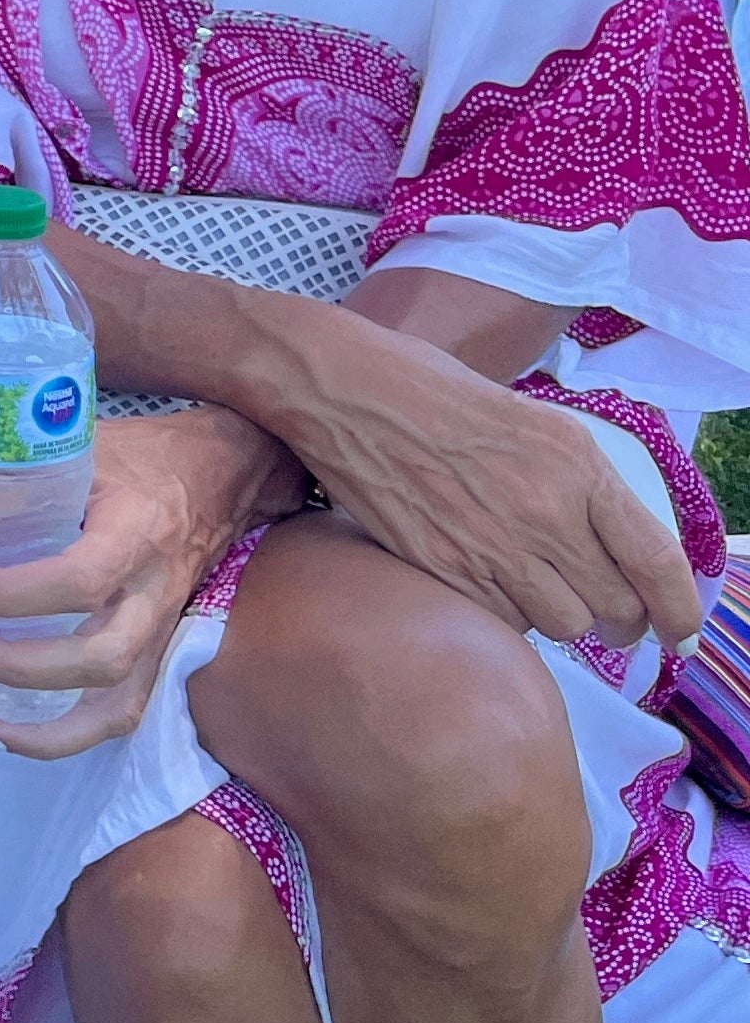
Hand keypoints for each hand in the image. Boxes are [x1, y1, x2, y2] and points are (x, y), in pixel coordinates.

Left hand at [0, 406, 285, 759]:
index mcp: (136, 529)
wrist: (222, 470)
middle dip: (19, 665)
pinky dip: (70, 738)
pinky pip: (125, 712)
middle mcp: (155, 590)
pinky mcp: (161, 651)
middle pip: (100, 656)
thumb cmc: (138, 454)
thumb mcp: (73, 445)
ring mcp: (163, 629)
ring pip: (119, 701)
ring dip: (46, 726)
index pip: (80, 577)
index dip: (11, 592)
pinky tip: (12, 740)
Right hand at [275, 316, 703, 649]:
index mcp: (575, 465)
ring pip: (561, 625)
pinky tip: (489, 581)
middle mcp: (543, 511)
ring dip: (559, 615)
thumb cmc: (434, 391)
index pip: (655, 561)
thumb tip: (618, 546)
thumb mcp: (534, 420)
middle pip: (615, 608)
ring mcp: (489, 545)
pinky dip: (506, 613)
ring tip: (537, 588)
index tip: (680, 632)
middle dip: (620, 619)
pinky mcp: (440, 567)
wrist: (343, 390)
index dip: (679, 609)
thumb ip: (582, 483)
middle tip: (606, 613)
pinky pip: (502, 622)